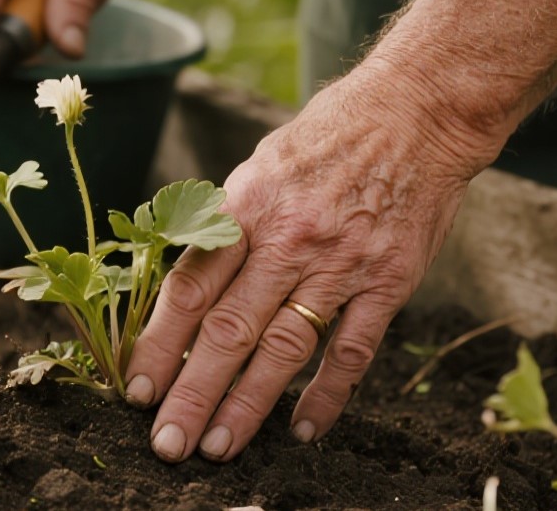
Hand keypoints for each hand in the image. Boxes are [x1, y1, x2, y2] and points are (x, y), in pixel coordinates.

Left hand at [120, 68, 485, 461]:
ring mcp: (343, 264)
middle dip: (192, 394)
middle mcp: (290, 239)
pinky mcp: (389, 281)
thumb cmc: (329, 137)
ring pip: (284, 350)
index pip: (190, 288)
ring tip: (218, 447)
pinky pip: (352, 351)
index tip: (137, 388)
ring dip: (248, 406)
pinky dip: (327, 395)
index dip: (160, 344)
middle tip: (167, 444)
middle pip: (229, 330)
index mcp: (248, 206)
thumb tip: (185, 288)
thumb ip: (226, 225)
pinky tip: (303, 428)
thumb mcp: (260, 165)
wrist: (418, 110)